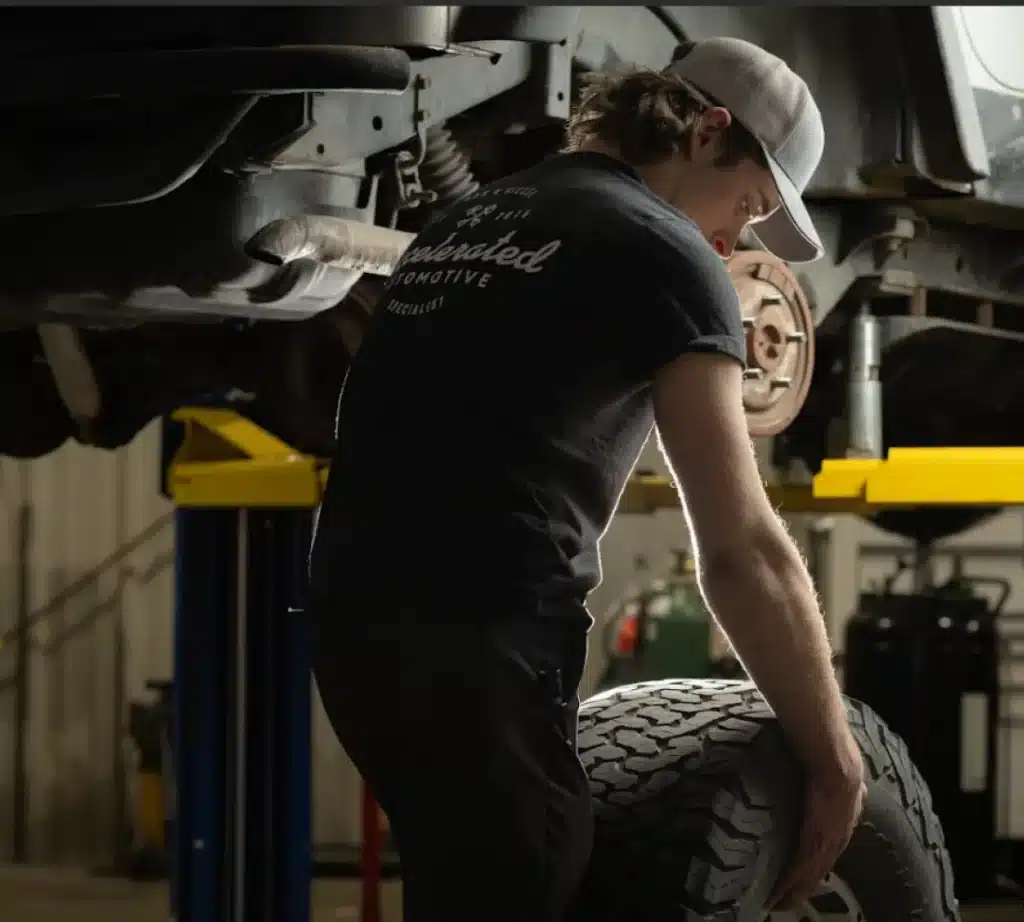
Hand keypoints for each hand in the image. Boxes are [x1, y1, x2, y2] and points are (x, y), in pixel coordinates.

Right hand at [767, 761, 866, 910]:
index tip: (806, 872)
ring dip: (794, 891)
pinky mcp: (811, 846)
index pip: (829, 850)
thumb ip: (837, 783)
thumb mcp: (841, 777)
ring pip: (809, 877)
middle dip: (805, 885)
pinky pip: (797, 873)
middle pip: (819, 870)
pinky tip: (775, 897)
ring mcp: (825, 845)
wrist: (836, 766)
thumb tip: (827, 775)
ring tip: (779, 902)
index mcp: (843, 824)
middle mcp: (837, 840)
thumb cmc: (835, 762)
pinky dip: (786, 887)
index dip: (817, 863)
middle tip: (788, 898)